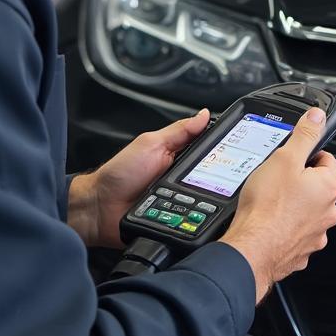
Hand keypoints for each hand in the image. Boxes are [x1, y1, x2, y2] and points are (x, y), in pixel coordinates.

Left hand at [68, 109, 210, 247]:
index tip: (236, 147)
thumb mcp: (151, 144)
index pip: (208, 150)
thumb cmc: (119, 174)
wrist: (100, 208)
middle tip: (215, 175)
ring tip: (194, 194)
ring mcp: (181, 199)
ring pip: (207, 200)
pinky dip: (197, 217)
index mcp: (178, 155)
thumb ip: (178, 131)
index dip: (222, 148)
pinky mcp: (178, 220)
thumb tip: (204, 115)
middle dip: (218, 177)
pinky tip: (194, 212)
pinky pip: (195, 219)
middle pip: (213, 176)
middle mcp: (182, 177)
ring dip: (206, 199)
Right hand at [220, 107, 335, 303]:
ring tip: (272, 202)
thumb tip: (317, 117)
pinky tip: (270, 222)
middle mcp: (328, 213)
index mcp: (328, 188)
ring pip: (309, 212)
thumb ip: (304, 135)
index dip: (311, 155)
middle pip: (319, 188)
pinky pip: (297, 233)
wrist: (252, 249)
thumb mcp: (284, 158)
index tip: (296, 157)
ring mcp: (316, 235)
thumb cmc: (266, 207)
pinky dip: (286, 227)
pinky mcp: (301, 252)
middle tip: (279, 179)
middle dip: (302, 182)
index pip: (329, 161)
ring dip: (295, 206)